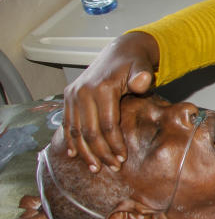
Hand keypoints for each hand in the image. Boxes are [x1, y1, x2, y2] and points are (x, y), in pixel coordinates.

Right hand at [62, 31, 158, 171]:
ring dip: (85, 151)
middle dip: (101, 152)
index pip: (107, 124)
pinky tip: (75, 154)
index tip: (122, 158)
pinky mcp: (69, 96)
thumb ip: (143, 75)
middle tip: (112, 167)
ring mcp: (73, 95)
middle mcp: (83, 92)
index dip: (114, 144)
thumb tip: (142, 82)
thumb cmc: (134, 62)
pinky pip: (67, 123)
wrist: (120, 51)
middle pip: (90, 131)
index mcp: (101, 88)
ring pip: (76, 130)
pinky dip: (71, 139)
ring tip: (95, 167)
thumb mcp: (142, 66)